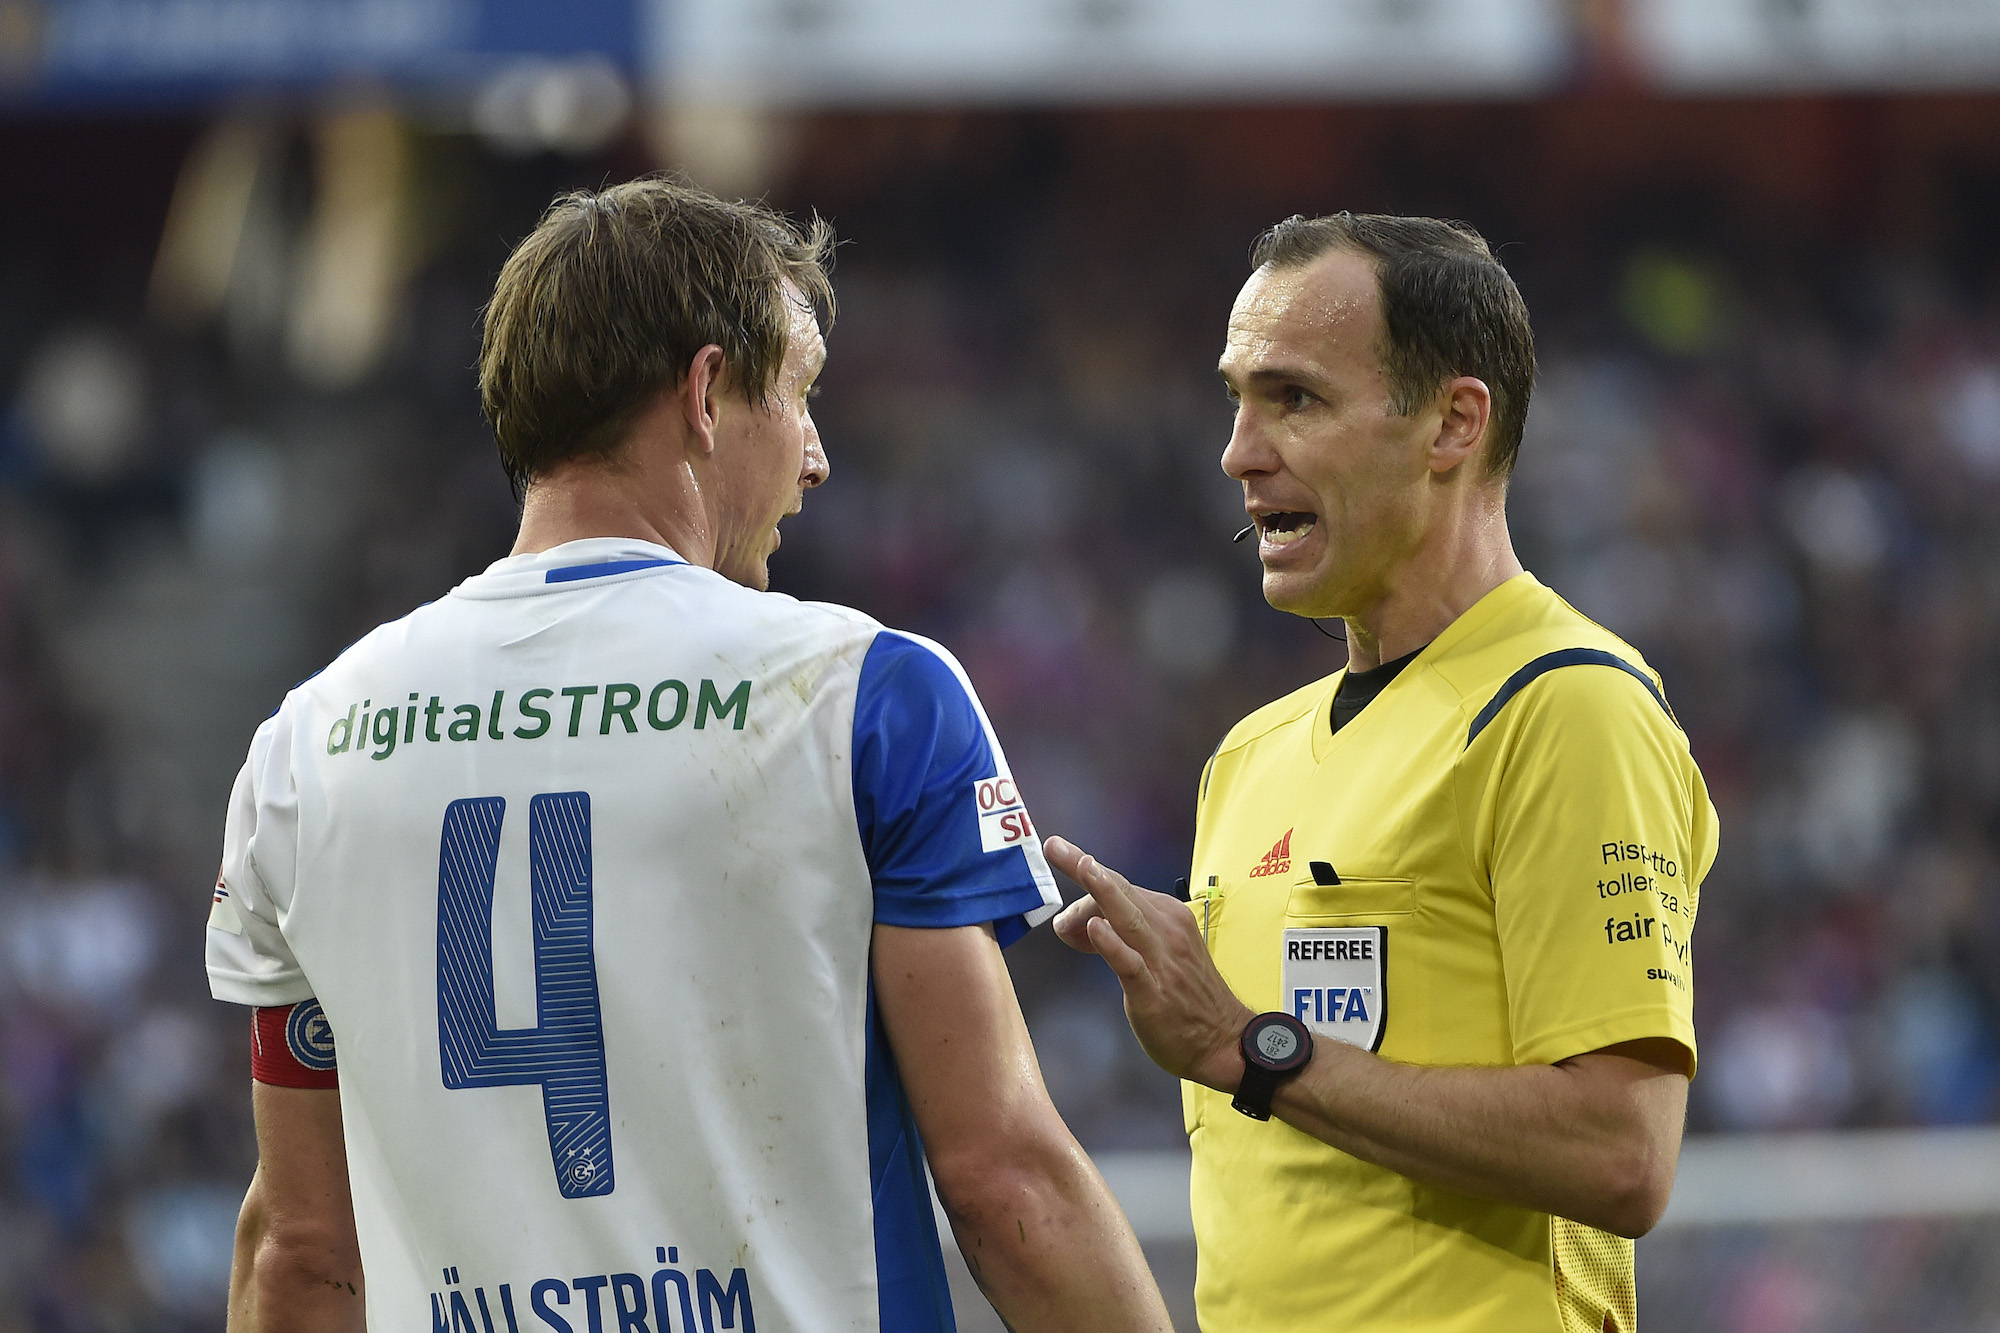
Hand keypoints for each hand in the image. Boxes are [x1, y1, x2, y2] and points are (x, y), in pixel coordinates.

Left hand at [1044, 836, 1253, 1091]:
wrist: (1226, 1041)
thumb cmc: (1189, 998)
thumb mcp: (1158, 956)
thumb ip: (1120, 937)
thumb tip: (1082, 926)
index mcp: (1168, 917)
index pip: (1121, 888)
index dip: (1088, 879)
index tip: (1060, 855)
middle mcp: (1166, 930)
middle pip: (1120, 892)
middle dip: (1084, 866)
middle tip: (1054, 846)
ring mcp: (1161, 960)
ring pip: (1128, 917)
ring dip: (1103, 890)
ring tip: (1082, 866)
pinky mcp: (1155, 991)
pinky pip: (1131, 963)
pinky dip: (1113, 944)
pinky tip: (1095, 929)